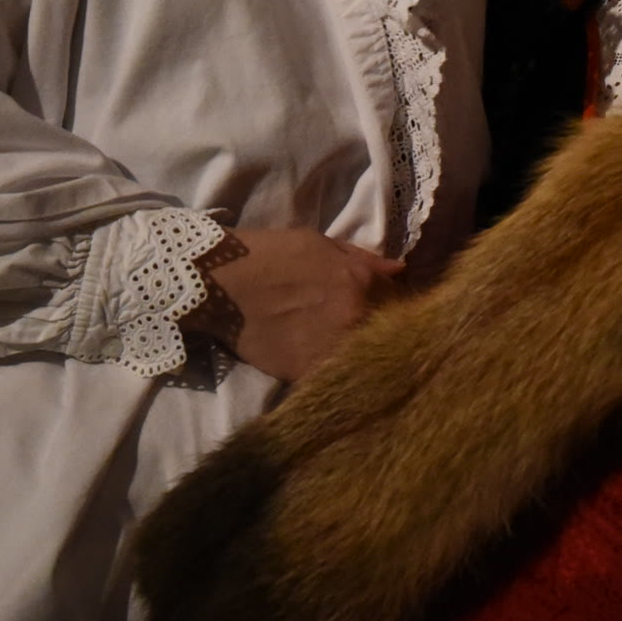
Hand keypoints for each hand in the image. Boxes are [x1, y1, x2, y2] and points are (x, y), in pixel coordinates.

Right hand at [185, 227, 402, 381]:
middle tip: (353, 332)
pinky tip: (317, 364)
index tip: (380, 311)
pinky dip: (326, 372)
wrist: (221, 280)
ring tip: (333, 350)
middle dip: (373, 333)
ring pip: (357, 358)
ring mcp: (330, 348)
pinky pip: (328, 376)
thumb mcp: (321, 244)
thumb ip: (363, 260)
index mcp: (361, 284)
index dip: (388, 307)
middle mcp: (353, 318)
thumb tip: (400, 271)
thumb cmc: (271, 254)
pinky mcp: (305, 372)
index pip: (395, 303)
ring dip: (352, 356)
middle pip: (380, 333)